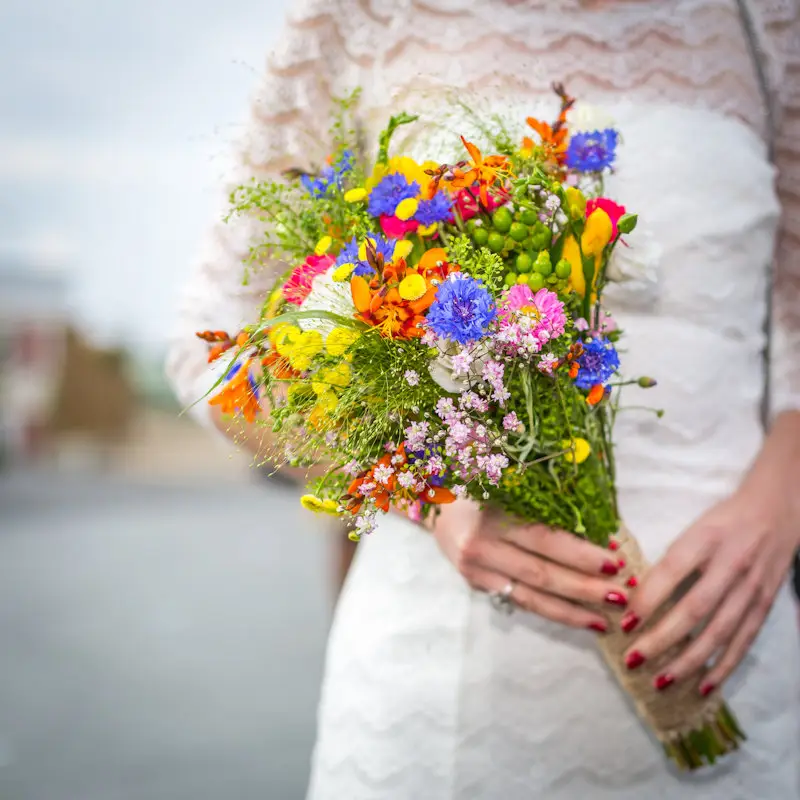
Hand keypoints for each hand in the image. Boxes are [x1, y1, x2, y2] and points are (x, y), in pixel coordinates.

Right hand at [430, 497, 629, 630]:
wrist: (435, 503)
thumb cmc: (481, 485)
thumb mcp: (509, 483)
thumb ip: (544, 501)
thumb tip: (599, 522)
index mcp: (492, 514)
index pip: (544, 539)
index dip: (581, 553)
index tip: (615, 561)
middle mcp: (482, 546)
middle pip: (541, 574)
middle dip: (584, 588)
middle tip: (620, 596)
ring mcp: (476, 570)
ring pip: (531, 597)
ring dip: (571, 611)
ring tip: (604, 620)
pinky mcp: (476, 585)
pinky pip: (518, 602)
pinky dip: (550, 611)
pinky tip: (577, 618)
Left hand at [622, 413, 799, 694]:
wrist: (775, 511)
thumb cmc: (723, 521)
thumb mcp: (693, 530)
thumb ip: (670, 561)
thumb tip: (634, 595)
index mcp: (705, 540)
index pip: (672, 571)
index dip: (648, 598)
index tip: (625, 622)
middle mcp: (730, 565)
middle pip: (694, 608)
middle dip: (662, 638)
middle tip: (633, 659)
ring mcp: (751, 588)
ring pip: (719, 631)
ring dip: (689, 660)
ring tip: (662, 680)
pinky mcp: (765, 604)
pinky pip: (743, 640)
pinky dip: (724, 665)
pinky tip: (704, 684)